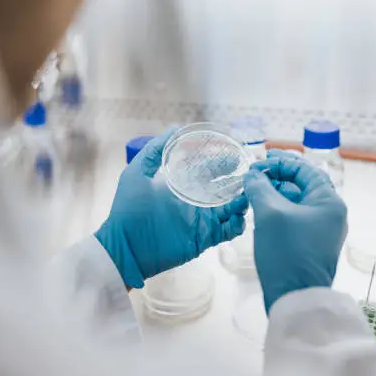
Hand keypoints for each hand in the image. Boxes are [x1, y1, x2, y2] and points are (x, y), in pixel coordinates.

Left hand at [95, 128, 248, 287]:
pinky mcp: (205, 238)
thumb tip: (175, 128)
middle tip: (249, 172)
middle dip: (238, 179)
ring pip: (232, 208)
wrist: (126, 246)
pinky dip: (238, 224)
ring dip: (243, 200)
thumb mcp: (137, 173)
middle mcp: (196, 201)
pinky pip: (229, 231)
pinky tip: (239, 216)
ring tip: (248, 193)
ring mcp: (202, 220)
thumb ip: (155, 151)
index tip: (236, 152)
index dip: (223, 162)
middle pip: (225, 187)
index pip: (208, 170)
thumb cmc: (127, 209)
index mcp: (183, 185)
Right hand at [243, 150, 346, 312]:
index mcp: (329, 202)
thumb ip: (260, 188)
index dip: (280, 161)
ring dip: (276, 192)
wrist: (296, 298)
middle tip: (254, 174)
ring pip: (297, 201)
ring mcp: (321, 230)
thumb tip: (252, 175)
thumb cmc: (287, 252)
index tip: (258, 161)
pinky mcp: (311, 243)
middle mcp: (330, 213)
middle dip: (277, 176)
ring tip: (253, 190)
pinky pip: (295, 217)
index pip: (305, 169)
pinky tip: (260, 209)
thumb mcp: (270, 214)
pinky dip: (278, 209)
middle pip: (302, 183)